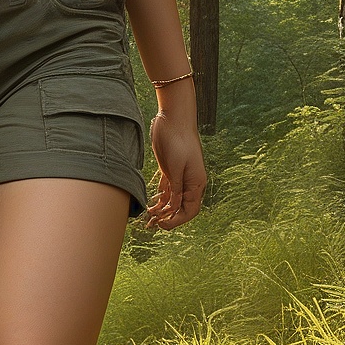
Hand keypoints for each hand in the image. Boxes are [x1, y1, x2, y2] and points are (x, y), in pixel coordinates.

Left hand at [141, 105, 205, 229]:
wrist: (173, 119)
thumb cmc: (178, 140)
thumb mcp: (176, 167)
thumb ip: (176, 188)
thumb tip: (175, 207)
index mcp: (196, 183)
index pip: (190, 210)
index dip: (178, 220)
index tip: (163, 225)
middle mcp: (190, 183)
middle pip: (181, 208)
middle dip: (168, 219)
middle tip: (152, 225)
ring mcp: (180, 177)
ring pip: (173, 200)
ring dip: (162, 211)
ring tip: (148, 219)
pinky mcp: (170, 171)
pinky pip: (167, 191)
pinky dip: (160, 200)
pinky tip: (151, 205)